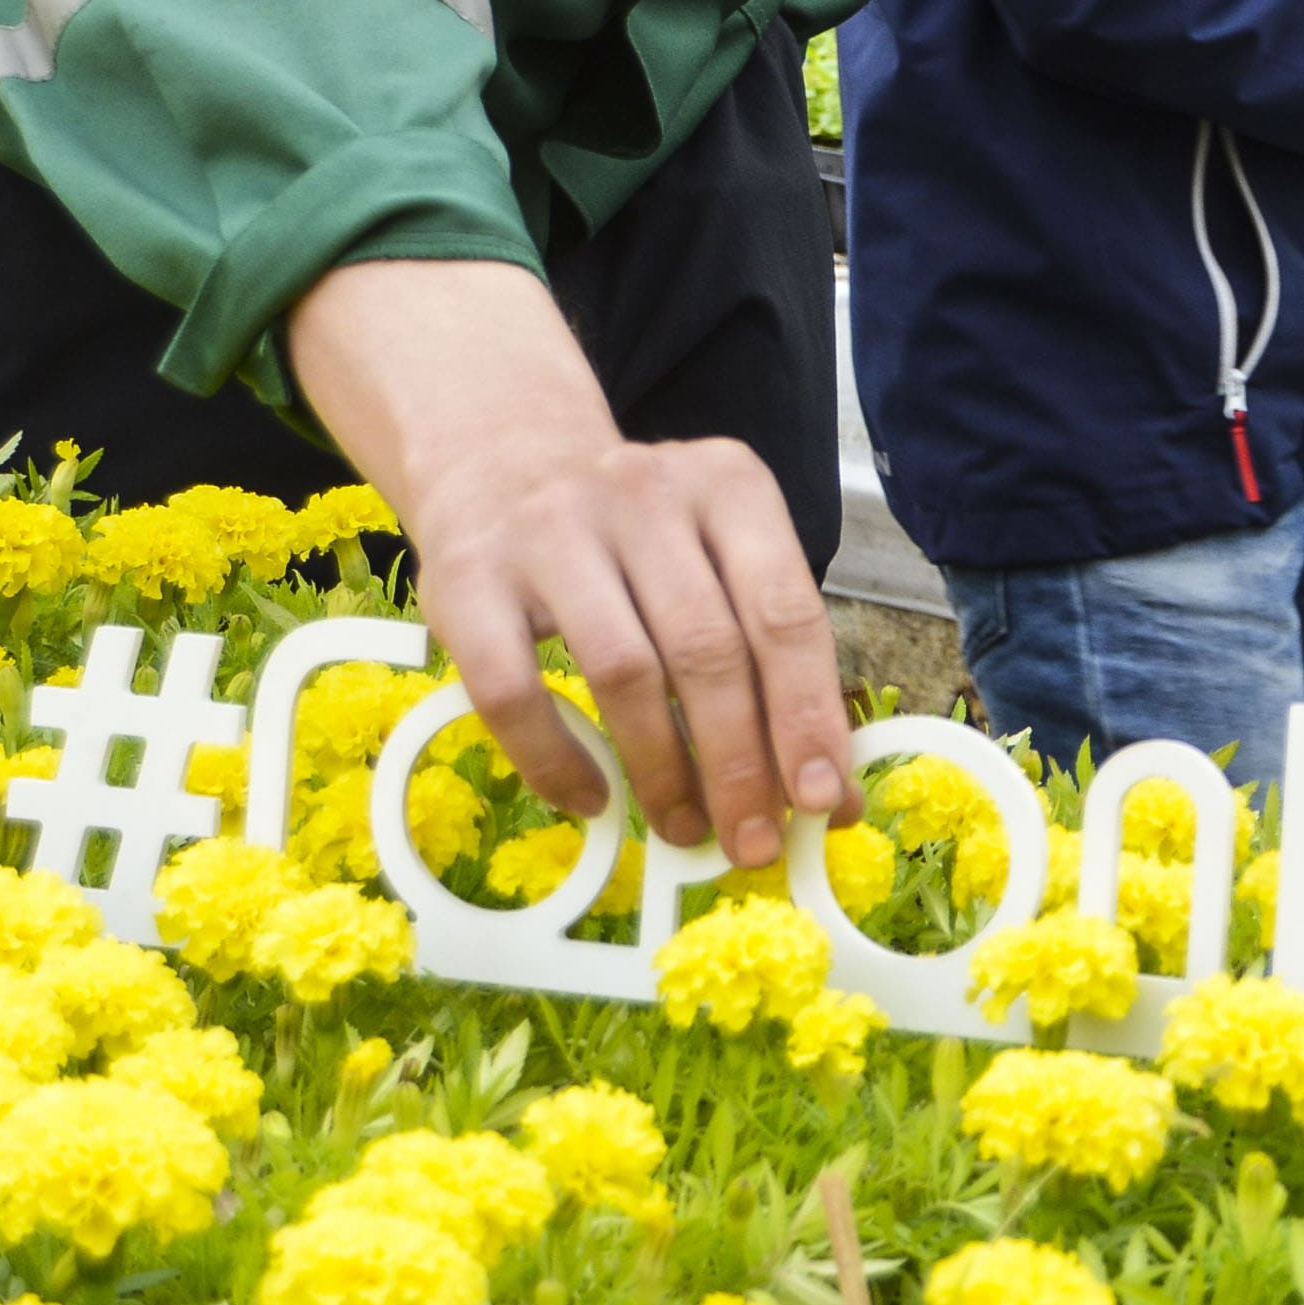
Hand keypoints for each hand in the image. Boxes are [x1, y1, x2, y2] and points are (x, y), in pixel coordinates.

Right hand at [290, 260, 857, 865]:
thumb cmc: (634, 536)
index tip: (821, 799)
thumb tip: (835, 795)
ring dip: (661, 769)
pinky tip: (592, 800)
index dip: (808, 713)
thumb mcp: (718, 562)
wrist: (499, 463)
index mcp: (729, 486)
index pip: (785, 612)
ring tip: (685, 828)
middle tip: (753, 841)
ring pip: (624, 671)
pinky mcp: (468, 580)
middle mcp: (644, 496)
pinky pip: (515, 692)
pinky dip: (557, 760)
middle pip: (709, 649)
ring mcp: (550, 533)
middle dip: (740, 762)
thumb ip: (776, 662)